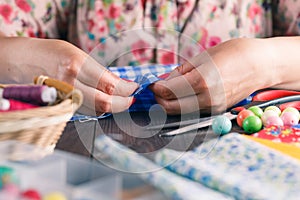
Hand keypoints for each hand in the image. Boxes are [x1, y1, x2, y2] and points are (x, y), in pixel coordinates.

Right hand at [0, 37, 138, 114]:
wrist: (24, 62)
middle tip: (131, 99)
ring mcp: (64, 98)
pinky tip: (105, 103)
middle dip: (123, 103)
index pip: (110, 85)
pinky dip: (99, 109)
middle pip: (104, 103)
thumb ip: (100, 73)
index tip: (135, 89)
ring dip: (112, 107)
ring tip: (120, 100)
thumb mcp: (79, 55)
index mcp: (76, 65)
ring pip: (96, 111)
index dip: (127, 90)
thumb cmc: (53, 53)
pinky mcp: (61, 107)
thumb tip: (123, 86)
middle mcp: (69, 84)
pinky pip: (85, 112)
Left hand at [150, 38, 281, 114]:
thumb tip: (163, 82)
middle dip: (159, 99)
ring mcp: (213, 108)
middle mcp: (206, 99)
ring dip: (169, 103)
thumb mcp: (202, 58)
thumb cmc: (232, 54)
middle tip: (156, 89)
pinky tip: (181, 95)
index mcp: (201, 82)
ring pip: (181, 112)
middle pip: (171, 107)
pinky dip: (183, 105)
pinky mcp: (217, 111)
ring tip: (167, 91)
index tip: (151, 84)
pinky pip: (193, 111)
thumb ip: (180, 73)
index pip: (168, 91)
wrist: (259, 65)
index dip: (155, 88)